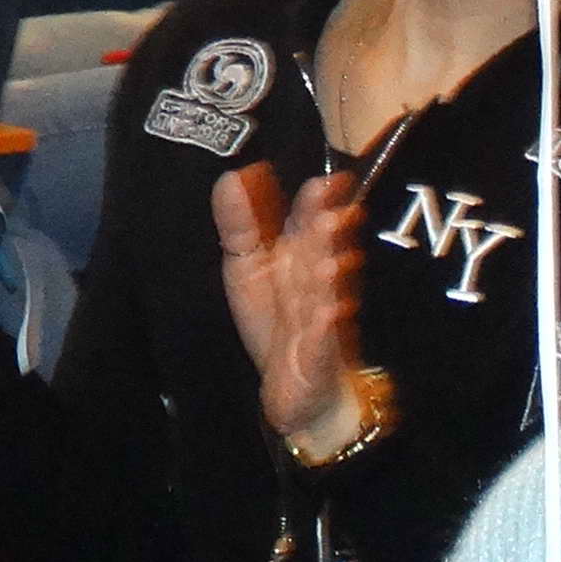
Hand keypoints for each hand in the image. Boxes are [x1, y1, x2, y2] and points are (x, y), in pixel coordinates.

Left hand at [216, 162, 372, 450]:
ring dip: (328, 279)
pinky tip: (327, 312)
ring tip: (329, 265)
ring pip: (324, 292)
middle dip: (326, 236)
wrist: (294, 383)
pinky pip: (321, 339)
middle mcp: (313, 278)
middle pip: (320, 253)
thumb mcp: (246, 266)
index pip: (307, 219)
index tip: (324, 183)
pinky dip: (324, 327)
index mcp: (298, 253)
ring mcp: (320, 315)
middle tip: (329, 217)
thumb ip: (240, 222)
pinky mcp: (318, 352)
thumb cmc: (276, 318)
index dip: (316, 200)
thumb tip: (231, 177)